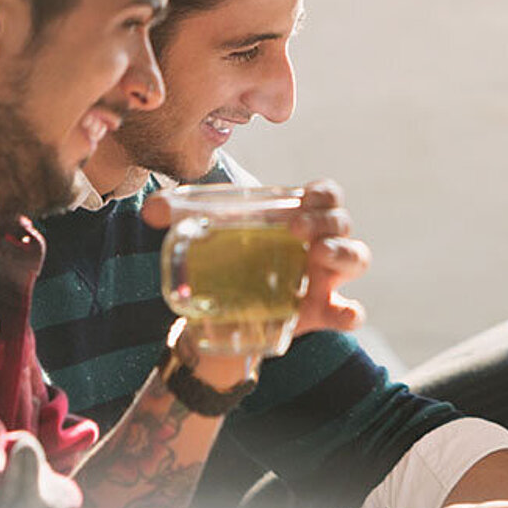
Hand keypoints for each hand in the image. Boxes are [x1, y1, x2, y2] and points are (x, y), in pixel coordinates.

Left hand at [140, 179, 370, 338]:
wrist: (223, 313)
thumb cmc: (227, 260)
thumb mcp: (205, 235)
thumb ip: (177, 217)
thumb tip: (150, 210)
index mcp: (299, 218)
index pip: (327, 196)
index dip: (324, 193)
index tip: (304, 198)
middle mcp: (320, 244)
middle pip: (342, 223)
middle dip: (327, 222)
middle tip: (297, 230)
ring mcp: (325, 278)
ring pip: (357, 258)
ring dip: (344, 253)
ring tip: (318, 256)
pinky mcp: (321, 311)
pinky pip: (350, 311)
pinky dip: (350, 312)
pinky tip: (341, 311)